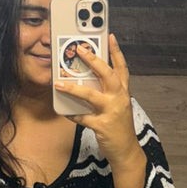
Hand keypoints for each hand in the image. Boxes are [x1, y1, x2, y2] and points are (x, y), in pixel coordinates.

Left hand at [56, 34, 143, 167]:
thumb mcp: (118, 106)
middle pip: (107, 74)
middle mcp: (119, 99)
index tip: (109, 36)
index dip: (116, 51)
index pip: (121, 67)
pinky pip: (82, 118)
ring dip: (73, 88)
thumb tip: (87, 81)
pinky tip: (65, 112)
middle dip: (94, 60)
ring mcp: (111, 112)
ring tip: (59, 84)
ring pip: (91, 95)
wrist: (126, 151)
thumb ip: (107, 93)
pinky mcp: (102, 126)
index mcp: (123, 92)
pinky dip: (73, 114)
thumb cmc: (119, 127)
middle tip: (80, 49)